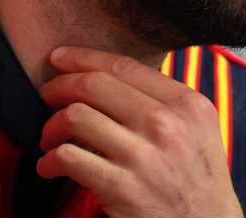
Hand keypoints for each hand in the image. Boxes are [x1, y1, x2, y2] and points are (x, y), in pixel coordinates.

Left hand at [36, 47, 243, 217]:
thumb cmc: (198, 180)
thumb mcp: (198, 129)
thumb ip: (167, 101)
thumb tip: (114, 77)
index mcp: (186, 104)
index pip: (123, 66)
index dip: (84, 57)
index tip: (60, 58)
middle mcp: (167, 124)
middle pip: (94, 86)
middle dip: (60, 86)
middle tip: (47, 94)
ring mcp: (144, 156)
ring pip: (75, 117)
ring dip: (51, 126)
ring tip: (49, 137)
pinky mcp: (122, 188)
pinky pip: (69, 158)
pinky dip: (50, 160)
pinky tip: (50, 165)